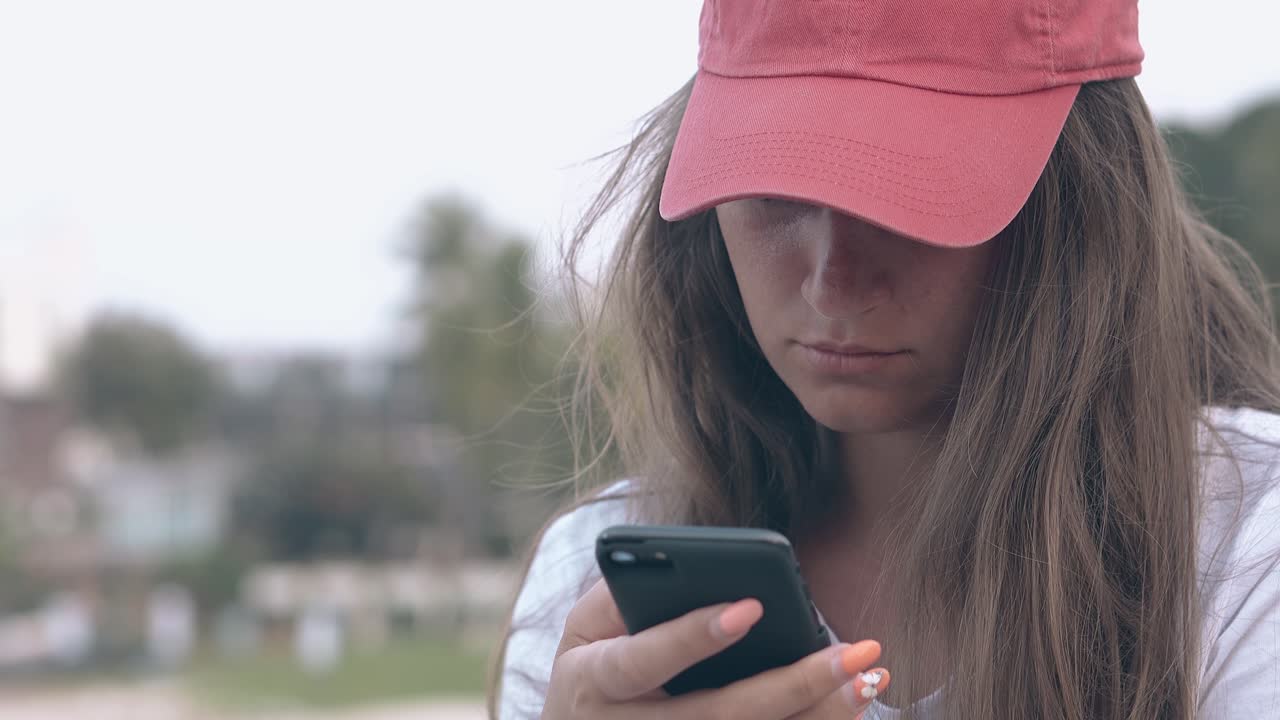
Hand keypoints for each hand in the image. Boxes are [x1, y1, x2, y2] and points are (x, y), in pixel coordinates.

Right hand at [540, 578, 890, 719]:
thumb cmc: (592, 665)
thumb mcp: (587, 626)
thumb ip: (624, 592)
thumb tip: (687, 564)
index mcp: (594, 683)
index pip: (645, 660)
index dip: (694, 636)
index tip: (751, 607)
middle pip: (721, 716)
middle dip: (793, 685)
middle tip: (852, 651)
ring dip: (818, 718)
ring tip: (866, 677)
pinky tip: (851, 706)